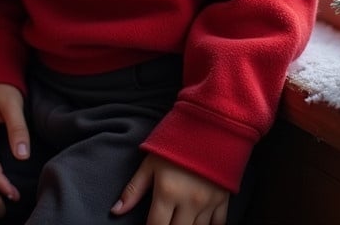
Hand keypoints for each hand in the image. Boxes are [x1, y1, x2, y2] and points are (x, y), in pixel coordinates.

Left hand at [111, 153, 229, 224]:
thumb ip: (133, 189)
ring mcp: (208, 203)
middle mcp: (189, 202)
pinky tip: (198, 223)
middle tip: (164, 220)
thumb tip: (115, 211)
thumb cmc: (175, 142)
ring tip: (178, 220)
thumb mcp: (150, 162)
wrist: (208, 124)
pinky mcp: (223, 200)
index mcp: (167, 192)